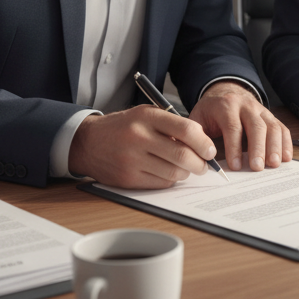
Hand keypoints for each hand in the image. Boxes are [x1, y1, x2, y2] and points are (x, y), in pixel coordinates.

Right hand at [68, 106, 216, 188]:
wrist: (88, 142)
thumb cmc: (123, 127)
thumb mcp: (145, 114)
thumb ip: (172, 124)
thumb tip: (201, 142)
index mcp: (147, 117)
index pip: (186, 130)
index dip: (204, 142)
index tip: (210, 150)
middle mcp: (139, 137)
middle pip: (182, 155)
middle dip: (200, 163)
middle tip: (204, 165)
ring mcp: (133, 159)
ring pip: (174, 173)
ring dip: (185, 173)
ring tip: (184, 168)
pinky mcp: (128, 178)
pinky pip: (160, 183)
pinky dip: (170, 180)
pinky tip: (166, 172)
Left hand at [189, 81, 292, 171]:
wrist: (224, 92)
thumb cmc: (210, 111)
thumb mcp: (197, 119)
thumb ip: (197, 137)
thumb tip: (200, 158)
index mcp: (226, 106)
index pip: (232, 127)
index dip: (234, 147)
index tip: (236, 166)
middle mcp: (246, 106)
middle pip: (256, 126)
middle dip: (258, 148)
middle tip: (257, 167)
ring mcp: (261, 110)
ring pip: (272, 126)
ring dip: (275, 146)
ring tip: (274, 164)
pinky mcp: (270, 116)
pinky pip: (281, 128)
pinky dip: (285, 143)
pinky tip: (285, 157)